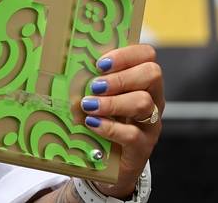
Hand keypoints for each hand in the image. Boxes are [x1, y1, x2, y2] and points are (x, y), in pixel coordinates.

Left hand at [76, 44, 162, 196]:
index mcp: (142, 82)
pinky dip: (109, 127)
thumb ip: (92, 80)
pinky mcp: (142, 147)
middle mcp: (152, 100)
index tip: (100, 63)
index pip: (147, 55)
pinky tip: (92, 124)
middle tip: (95, 86)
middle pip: (151, 74)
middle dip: (120, 77)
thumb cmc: (101, 122)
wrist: (109, 164)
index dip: (126, 54)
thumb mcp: (99, 97)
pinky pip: (132, 134)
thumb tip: (65, 62)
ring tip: (89, 106)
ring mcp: (150, 124)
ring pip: (143, 102)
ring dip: (112, 102)